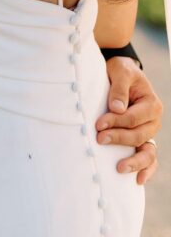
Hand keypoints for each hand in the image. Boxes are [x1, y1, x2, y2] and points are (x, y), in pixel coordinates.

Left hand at [95, 57, 162, 183]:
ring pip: (147, 152)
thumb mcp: (120, 72)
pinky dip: (146, 170)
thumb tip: (117, 109)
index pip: (133, 117)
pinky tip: (138, 180)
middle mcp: (154, 121)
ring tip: (119, 168)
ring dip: (134, 161)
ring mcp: (150, 133)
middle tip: (99, 139)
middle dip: (118, 139)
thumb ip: (119, 88)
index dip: (116, 122)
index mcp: (151, 104)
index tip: (98, 124)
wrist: (122, 74)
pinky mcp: (143, 140)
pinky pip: (149, 158)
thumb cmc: (121, 71)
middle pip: (138, 136)